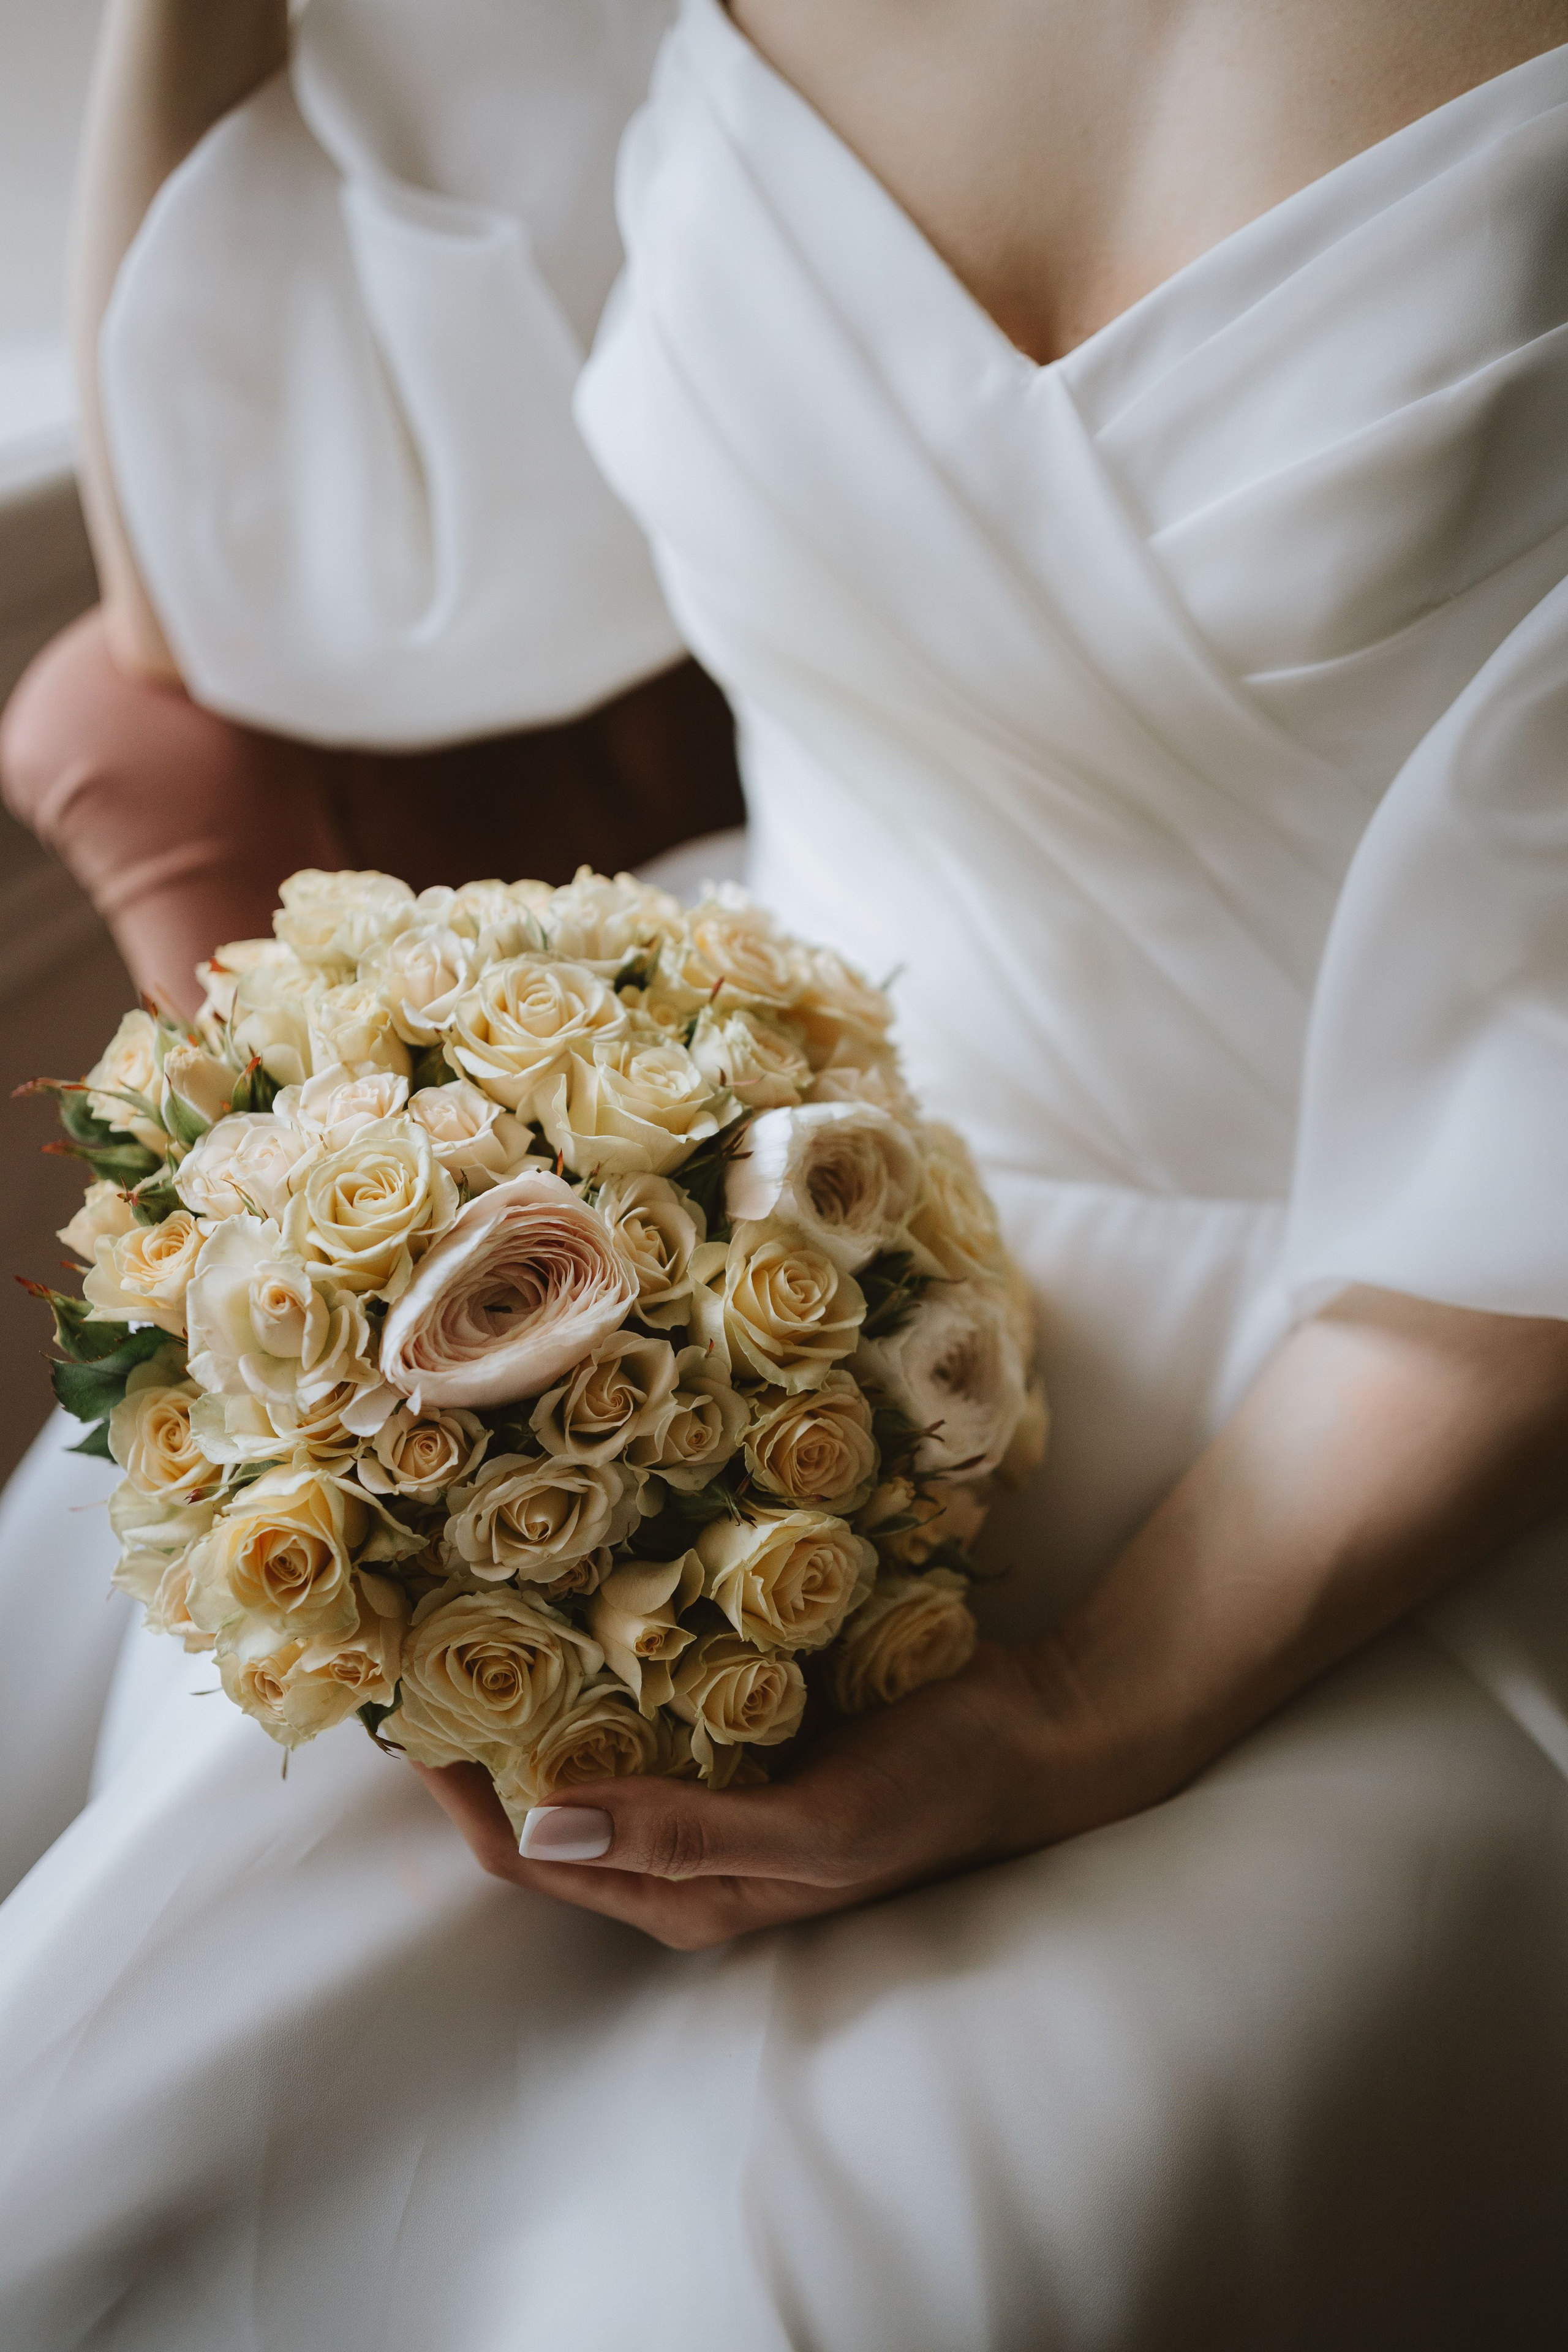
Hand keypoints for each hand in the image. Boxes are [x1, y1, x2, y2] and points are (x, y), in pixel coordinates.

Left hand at [412, 1641, 1127, 1949]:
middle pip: (540, 1804)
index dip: (454, 1790)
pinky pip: (640, 1703)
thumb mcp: (823, 1824)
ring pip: (584, 1748)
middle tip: (415, 1635)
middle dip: (471, 1735)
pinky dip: (596, 1660)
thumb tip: (543, 1827)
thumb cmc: (937, 1789)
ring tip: (467, 1603)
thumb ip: (688, 1834)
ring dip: (525, 1690)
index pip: (528, 1854)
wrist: (1038, 1735)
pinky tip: (575, 1595)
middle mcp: (682, 1853)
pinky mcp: (740, 1737)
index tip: (400, 1704)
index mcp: (688, 1896)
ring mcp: (710, 1791)